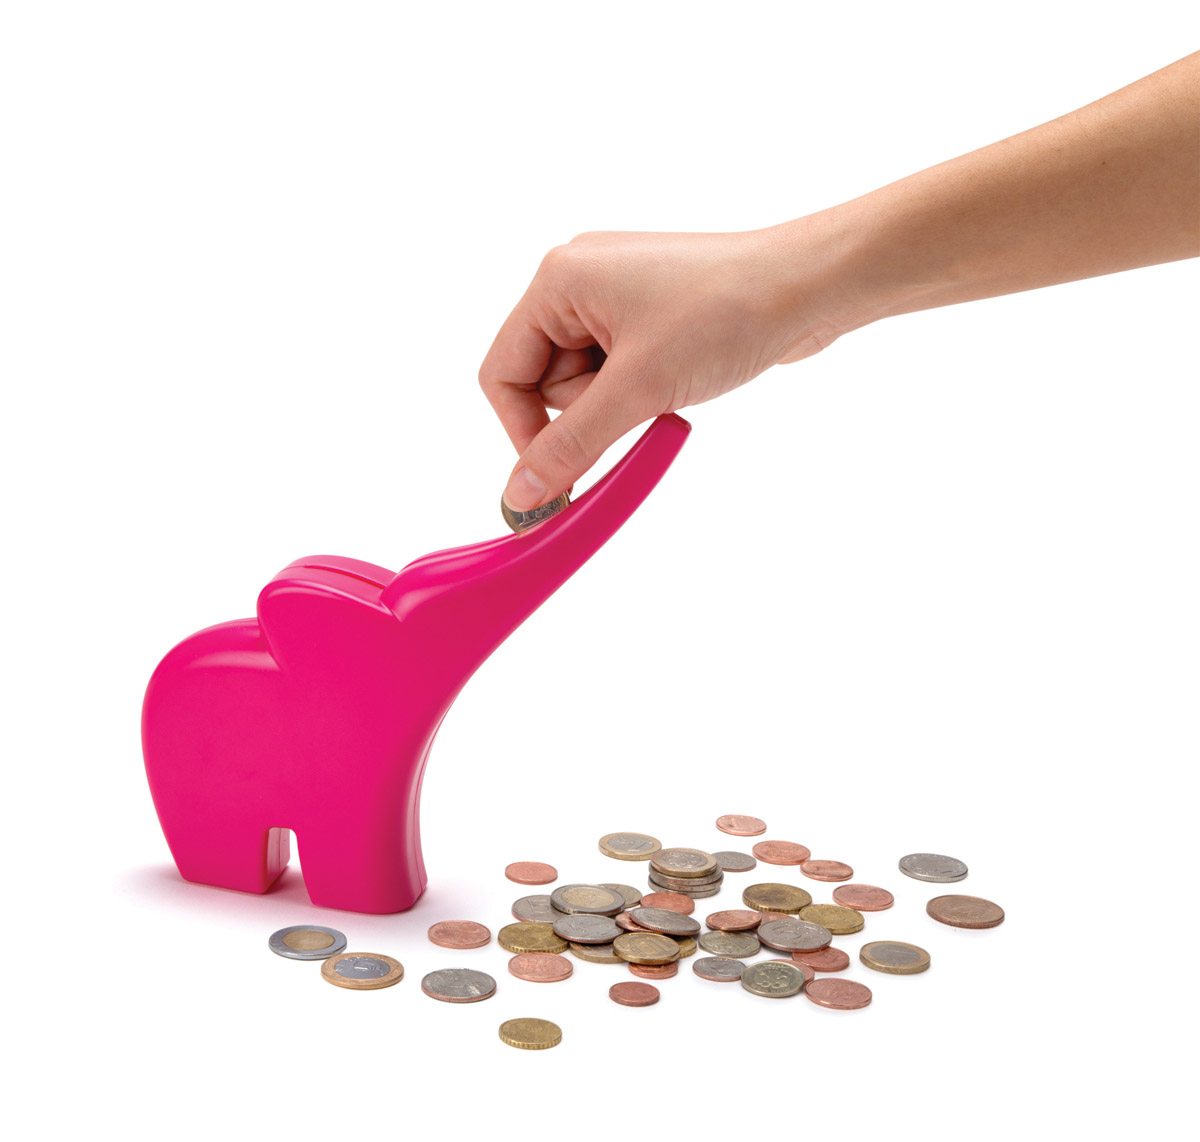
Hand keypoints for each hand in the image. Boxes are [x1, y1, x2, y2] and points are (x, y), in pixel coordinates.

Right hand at [479, 225, 856, 510]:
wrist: (808, 287)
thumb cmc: (725, 313)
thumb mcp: (636, 388)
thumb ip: (570, 445)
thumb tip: (521, 495)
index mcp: (558, 280)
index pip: (502, 374)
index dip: (523, 432)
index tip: (556, 475)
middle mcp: (580, 281)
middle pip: (544, 383)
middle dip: (588, 410)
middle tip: (639, 402)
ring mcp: (617, 298)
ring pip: (585, 385)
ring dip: (621, 404)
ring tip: (669, 384)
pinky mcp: (651, 317)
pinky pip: (621, 374)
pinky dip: (642, 392)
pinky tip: (680, 379)